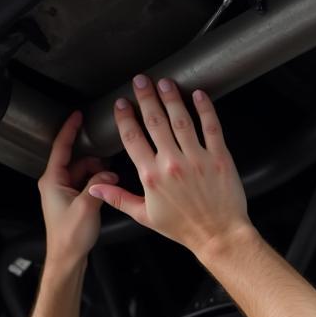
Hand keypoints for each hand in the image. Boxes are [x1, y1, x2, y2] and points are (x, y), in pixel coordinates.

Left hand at [38, 111, 117, 264]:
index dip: (70, 130)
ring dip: (97, 174)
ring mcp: (62, 192)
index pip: (61, 147)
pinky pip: (84, 184)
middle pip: (76, 161)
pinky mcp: (70, 201)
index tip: (77, 115)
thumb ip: (98, 184)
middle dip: (94, 161)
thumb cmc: (70, 236)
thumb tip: (108, 171)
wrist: (67, 258)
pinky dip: (96, 184)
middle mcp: (55, 183)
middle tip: (111, 167)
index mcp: (52, 180)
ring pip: (82, 173)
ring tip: (111, 181)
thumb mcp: (87, 206)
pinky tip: (106, 189)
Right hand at [87, 75, 251, 254]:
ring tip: (164, 82)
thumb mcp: (146, 216)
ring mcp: (197, 159)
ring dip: (171, 97)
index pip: (132, 138)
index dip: (125, 117)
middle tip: (141, 80)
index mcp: (151, 176)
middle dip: (146, 97)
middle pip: (155, 122)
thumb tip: (95, 188)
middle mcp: (172, 164)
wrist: (219, 236)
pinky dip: (205, 109)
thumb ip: (119, 199)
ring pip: (181, 119)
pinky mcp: (220, 159)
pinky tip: (198, 94)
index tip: (122, 103)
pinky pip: (211, 127)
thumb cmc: (184, 228)